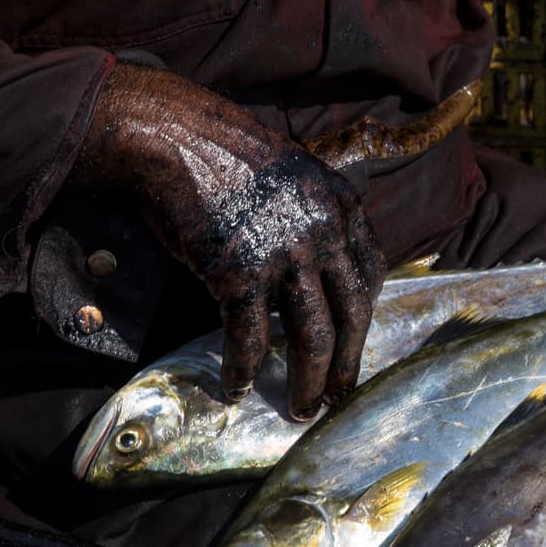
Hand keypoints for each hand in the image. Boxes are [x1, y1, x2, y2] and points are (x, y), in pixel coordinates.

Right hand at [72, 64, 385, 416]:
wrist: (174, 137)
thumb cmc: (226, 157)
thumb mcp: (295, 176)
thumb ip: (316, 216)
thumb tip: (320, 268)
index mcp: (342, 207)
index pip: (371, 275)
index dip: (364, 315)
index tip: (355, 342)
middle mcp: (324, 233)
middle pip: (351, 316)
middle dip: (347, 365)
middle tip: (339, 397)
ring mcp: (286, 255)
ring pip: (311, 337)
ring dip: (307, 382)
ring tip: (301, 409)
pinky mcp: (241, 274)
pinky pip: (251, 337)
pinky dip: (244, 369)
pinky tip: (238, 387)